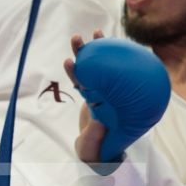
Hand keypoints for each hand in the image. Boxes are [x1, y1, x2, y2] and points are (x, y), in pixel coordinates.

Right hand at [65, 33, 170, 166]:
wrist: (94, 153)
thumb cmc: (98, 150)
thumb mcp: (98, 143)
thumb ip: (96, 132)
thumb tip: (98, 122)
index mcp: (114, 102)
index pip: (114, 78)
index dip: (112, 62)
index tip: (110, 47)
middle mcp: (109, 94)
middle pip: (104, 68)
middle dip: (99, 49)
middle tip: (96, 32)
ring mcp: (98, 93)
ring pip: (90, 70)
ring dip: (83, 54)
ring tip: (77, 38)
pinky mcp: (88, 96)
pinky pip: (80, 79)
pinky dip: (76, 69)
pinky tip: (71, 58)